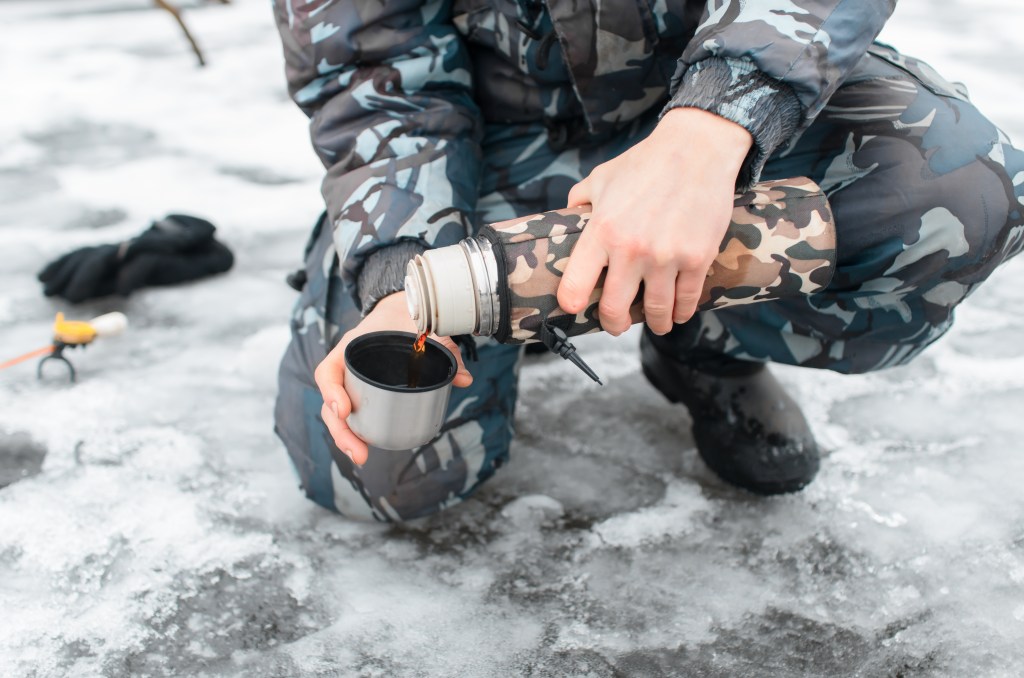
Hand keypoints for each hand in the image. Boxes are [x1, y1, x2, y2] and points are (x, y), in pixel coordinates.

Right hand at [314, 291, 472, 464]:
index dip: (332, 392)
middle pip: (331, 403)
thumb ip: (447, 351)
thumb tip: (464, 380)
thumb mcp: (428, 330)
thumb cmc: (410, 319)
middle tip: (360, 453)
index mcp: (352, 347)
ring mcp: (354, 383)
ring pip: (339, 415)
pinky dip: (359, 432)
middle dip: (341, 431)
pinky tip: (368, 449)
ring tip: (362, 457)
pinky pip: (356, 414)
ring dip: (347, 438)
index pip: (329, 371)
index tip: (345, 410)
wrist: (406, 312)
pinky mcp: (366, 394)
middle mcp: (347, 367)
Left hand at [557, 108, 752, 335]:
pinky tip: (678, 313)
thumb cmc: (646, 162)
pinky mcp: (697, 258)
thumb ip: (579, 202)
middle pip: (615, 309)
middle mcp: (632, 249)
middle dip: (614, 324)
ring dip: (655, 324)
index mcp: (602, 231)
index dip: (572, 303)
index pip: (575, 284)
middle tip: (617, 325)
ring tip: (656, 324)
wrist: (697, 148)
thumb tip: (565, 220)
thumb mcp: (602, 177)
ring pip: (656, 311)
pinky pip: (688, 300)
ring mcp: (666, 256)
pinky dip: (682, 312)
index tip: (575, 309)